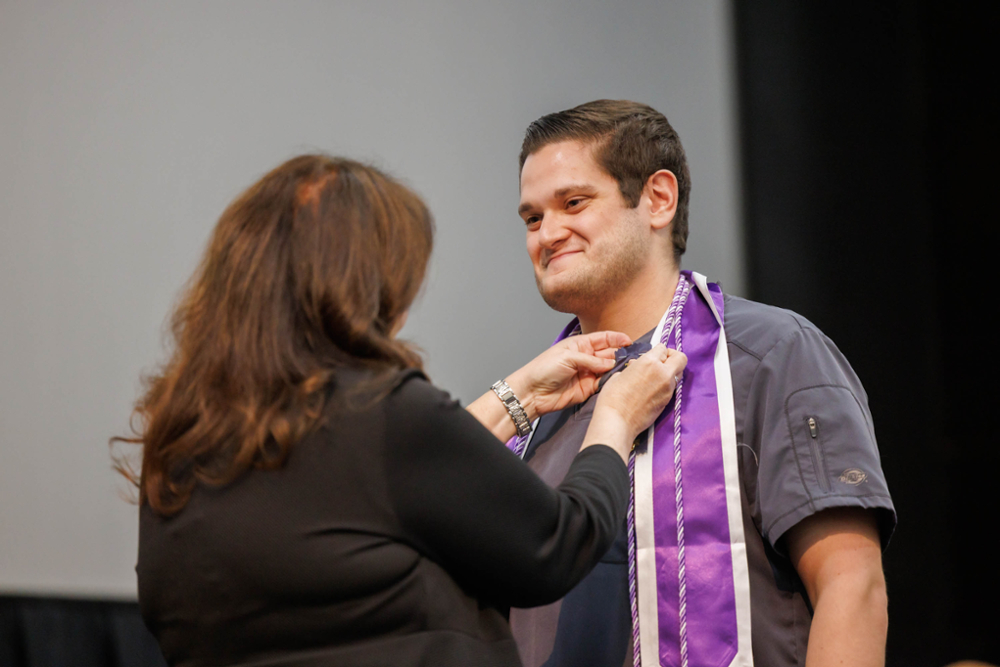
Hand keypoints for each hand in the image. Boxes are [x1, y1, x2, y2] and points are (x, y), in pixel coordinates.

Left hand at [506, 331, 631, 419]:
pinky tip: (619, 379)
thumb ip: (592, 360)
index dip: (617, 339)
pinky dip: (612, 382)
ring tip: (630, 368)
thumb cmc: (544, 369)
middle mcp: (586, 358)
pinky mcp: (588, 389)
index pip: (604, 339)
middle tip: (634, 357)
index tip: (630, 341)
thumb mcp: (568, 358)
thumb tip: (611, 362)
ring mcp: (588, 373)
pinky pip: (604, 384)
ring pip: (609, 369)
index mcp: (580, 344)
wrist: (532, 392)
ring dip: (618, 369)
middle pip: (609, 354)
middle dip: (621, 354)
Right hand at [582, 344, 686, 460]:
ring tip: (653, 378)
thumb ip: (635, 367)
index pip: (663, 348)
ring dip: (669, 372)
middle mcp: (663, 373)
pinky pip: (672, 387)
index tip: (651, 355)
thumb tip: (639, 365)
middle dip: (672, 357)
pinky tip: (651, 390)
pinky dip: (665, 384)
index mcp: (650, 362)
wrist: (617, 421)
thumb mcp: (620, 374)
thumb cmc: (613, 397)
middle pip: (680, 358)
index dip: (657, 351)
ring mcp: (668, 389)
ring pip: (677, 373)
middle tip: (661, 362)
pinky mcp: (668, 401)